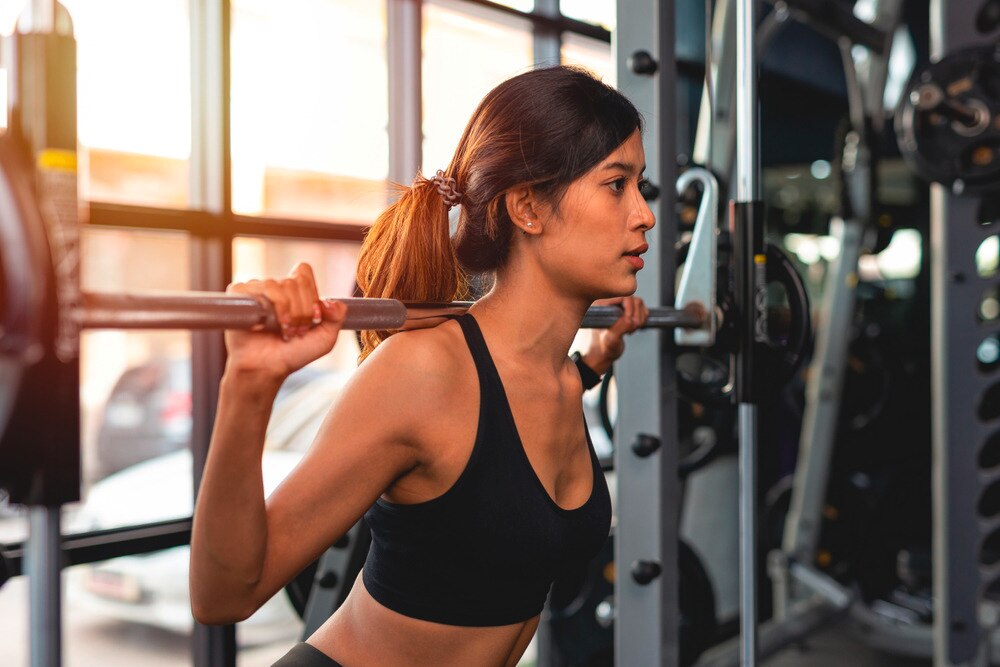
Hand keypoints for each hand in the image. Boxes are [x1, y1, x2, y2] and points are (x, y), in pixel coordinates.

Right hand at [224, 263, 346, 381]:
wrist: (268, 369)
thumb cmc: (293, 354)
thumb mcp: (325, 338)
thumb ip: (337, 317)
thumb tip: (331, 301)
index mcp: (293, 291)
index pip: (303, 272)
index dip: (311, 294)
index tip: (312, 317)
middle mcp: (274, 287)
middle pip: (295, 281)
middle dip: (302, 311)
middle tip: (296, 331)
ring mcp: (256, 290)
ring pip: (280, 285)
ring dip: (288, 313)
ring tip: (284, 331)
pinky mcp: (239, 295)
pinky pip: (260, 288)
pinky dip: (271, 309)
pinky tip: (266, 326)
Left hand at [581, 296, 648, 374]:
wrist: (603, 354)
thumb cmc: (602, 348)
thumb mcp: (611, 339)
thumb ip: (620, 327)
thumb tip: (631, 319)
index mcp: (601, 305)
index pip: (622, 296)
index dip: (630, 309)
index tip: (629, 323)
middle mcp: (610, 302)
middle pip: (633, 299)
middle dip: (636, 316)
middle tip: (631, 329)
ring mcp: (619, 306)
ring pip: (638, 303)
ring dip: (640, 318)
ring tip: (631, 330)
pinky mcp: (626, 311)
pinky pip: (642, 308)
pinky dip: (642, 319)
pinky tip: (634, 328)